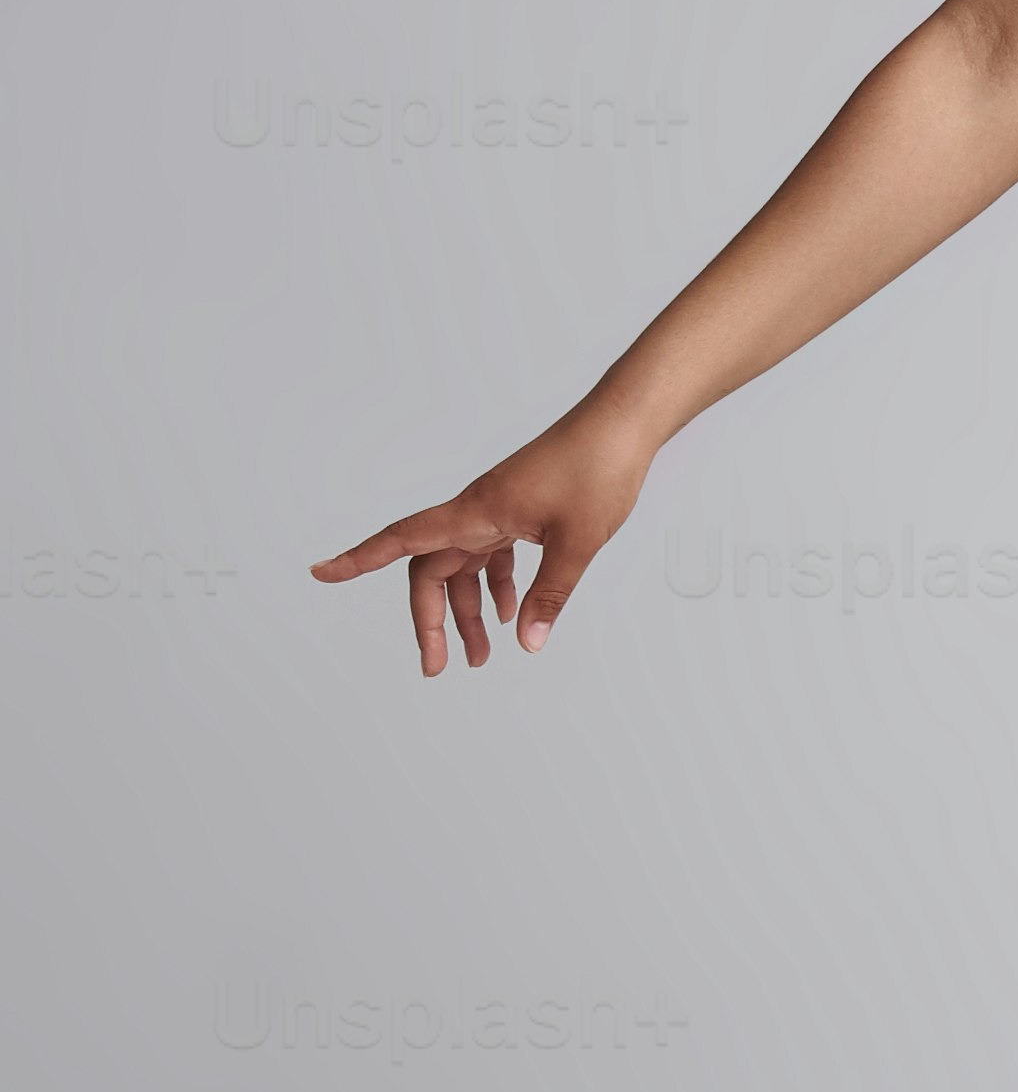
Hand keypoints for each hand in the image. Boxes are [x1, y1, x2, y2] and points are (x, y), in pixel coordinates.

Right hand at [312, 408, 651, 670]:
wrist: (623, 424)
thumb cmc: (598, 468)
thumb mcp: (576, 543)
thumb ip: (550, 595)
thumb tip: (527, 641)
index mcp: (475, 511)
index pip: (402, 539)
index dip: (358, 559)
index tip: (319, 572)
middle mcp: (477, 510)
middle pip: (432, 569)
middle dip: (431, 620)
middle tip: (438, 667)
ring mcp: (498, 510)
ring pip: (464, 566)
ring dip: (466, 610)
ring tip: (480, 655)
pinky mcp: (520, 510)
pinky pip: (492, 553)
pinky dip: (496, 584)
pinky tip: (510, 612)